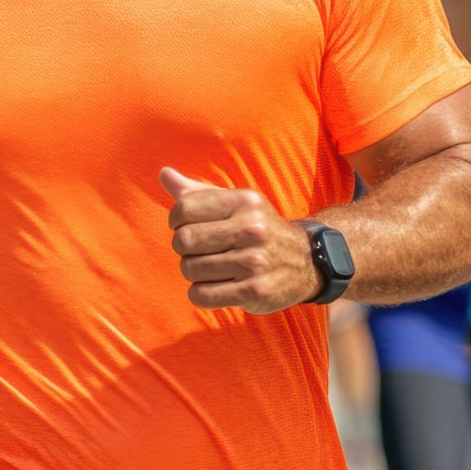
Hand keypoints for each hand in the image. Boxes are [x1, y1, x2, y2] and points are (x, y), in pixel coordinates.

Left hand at [159, 167, 320, 314]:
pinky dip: (199, 293)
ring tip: (209, 267)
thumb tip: (164, 174)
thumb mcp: (235, 203)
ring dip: (193, 271)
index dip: (176, 220)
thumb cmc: (257, 228)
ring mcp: (254, 261)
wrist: (306, 260)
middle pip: (184, 240)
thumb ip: (197, 191)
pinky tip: (213, 286)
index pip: (184, 207)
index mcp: (244, 201)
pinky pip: (202, 295)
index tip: (187, 226)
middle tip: (196, 250)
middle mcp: (251, 228)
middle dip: (183, 248)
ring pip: (190, 269)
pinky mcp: (255, 291)